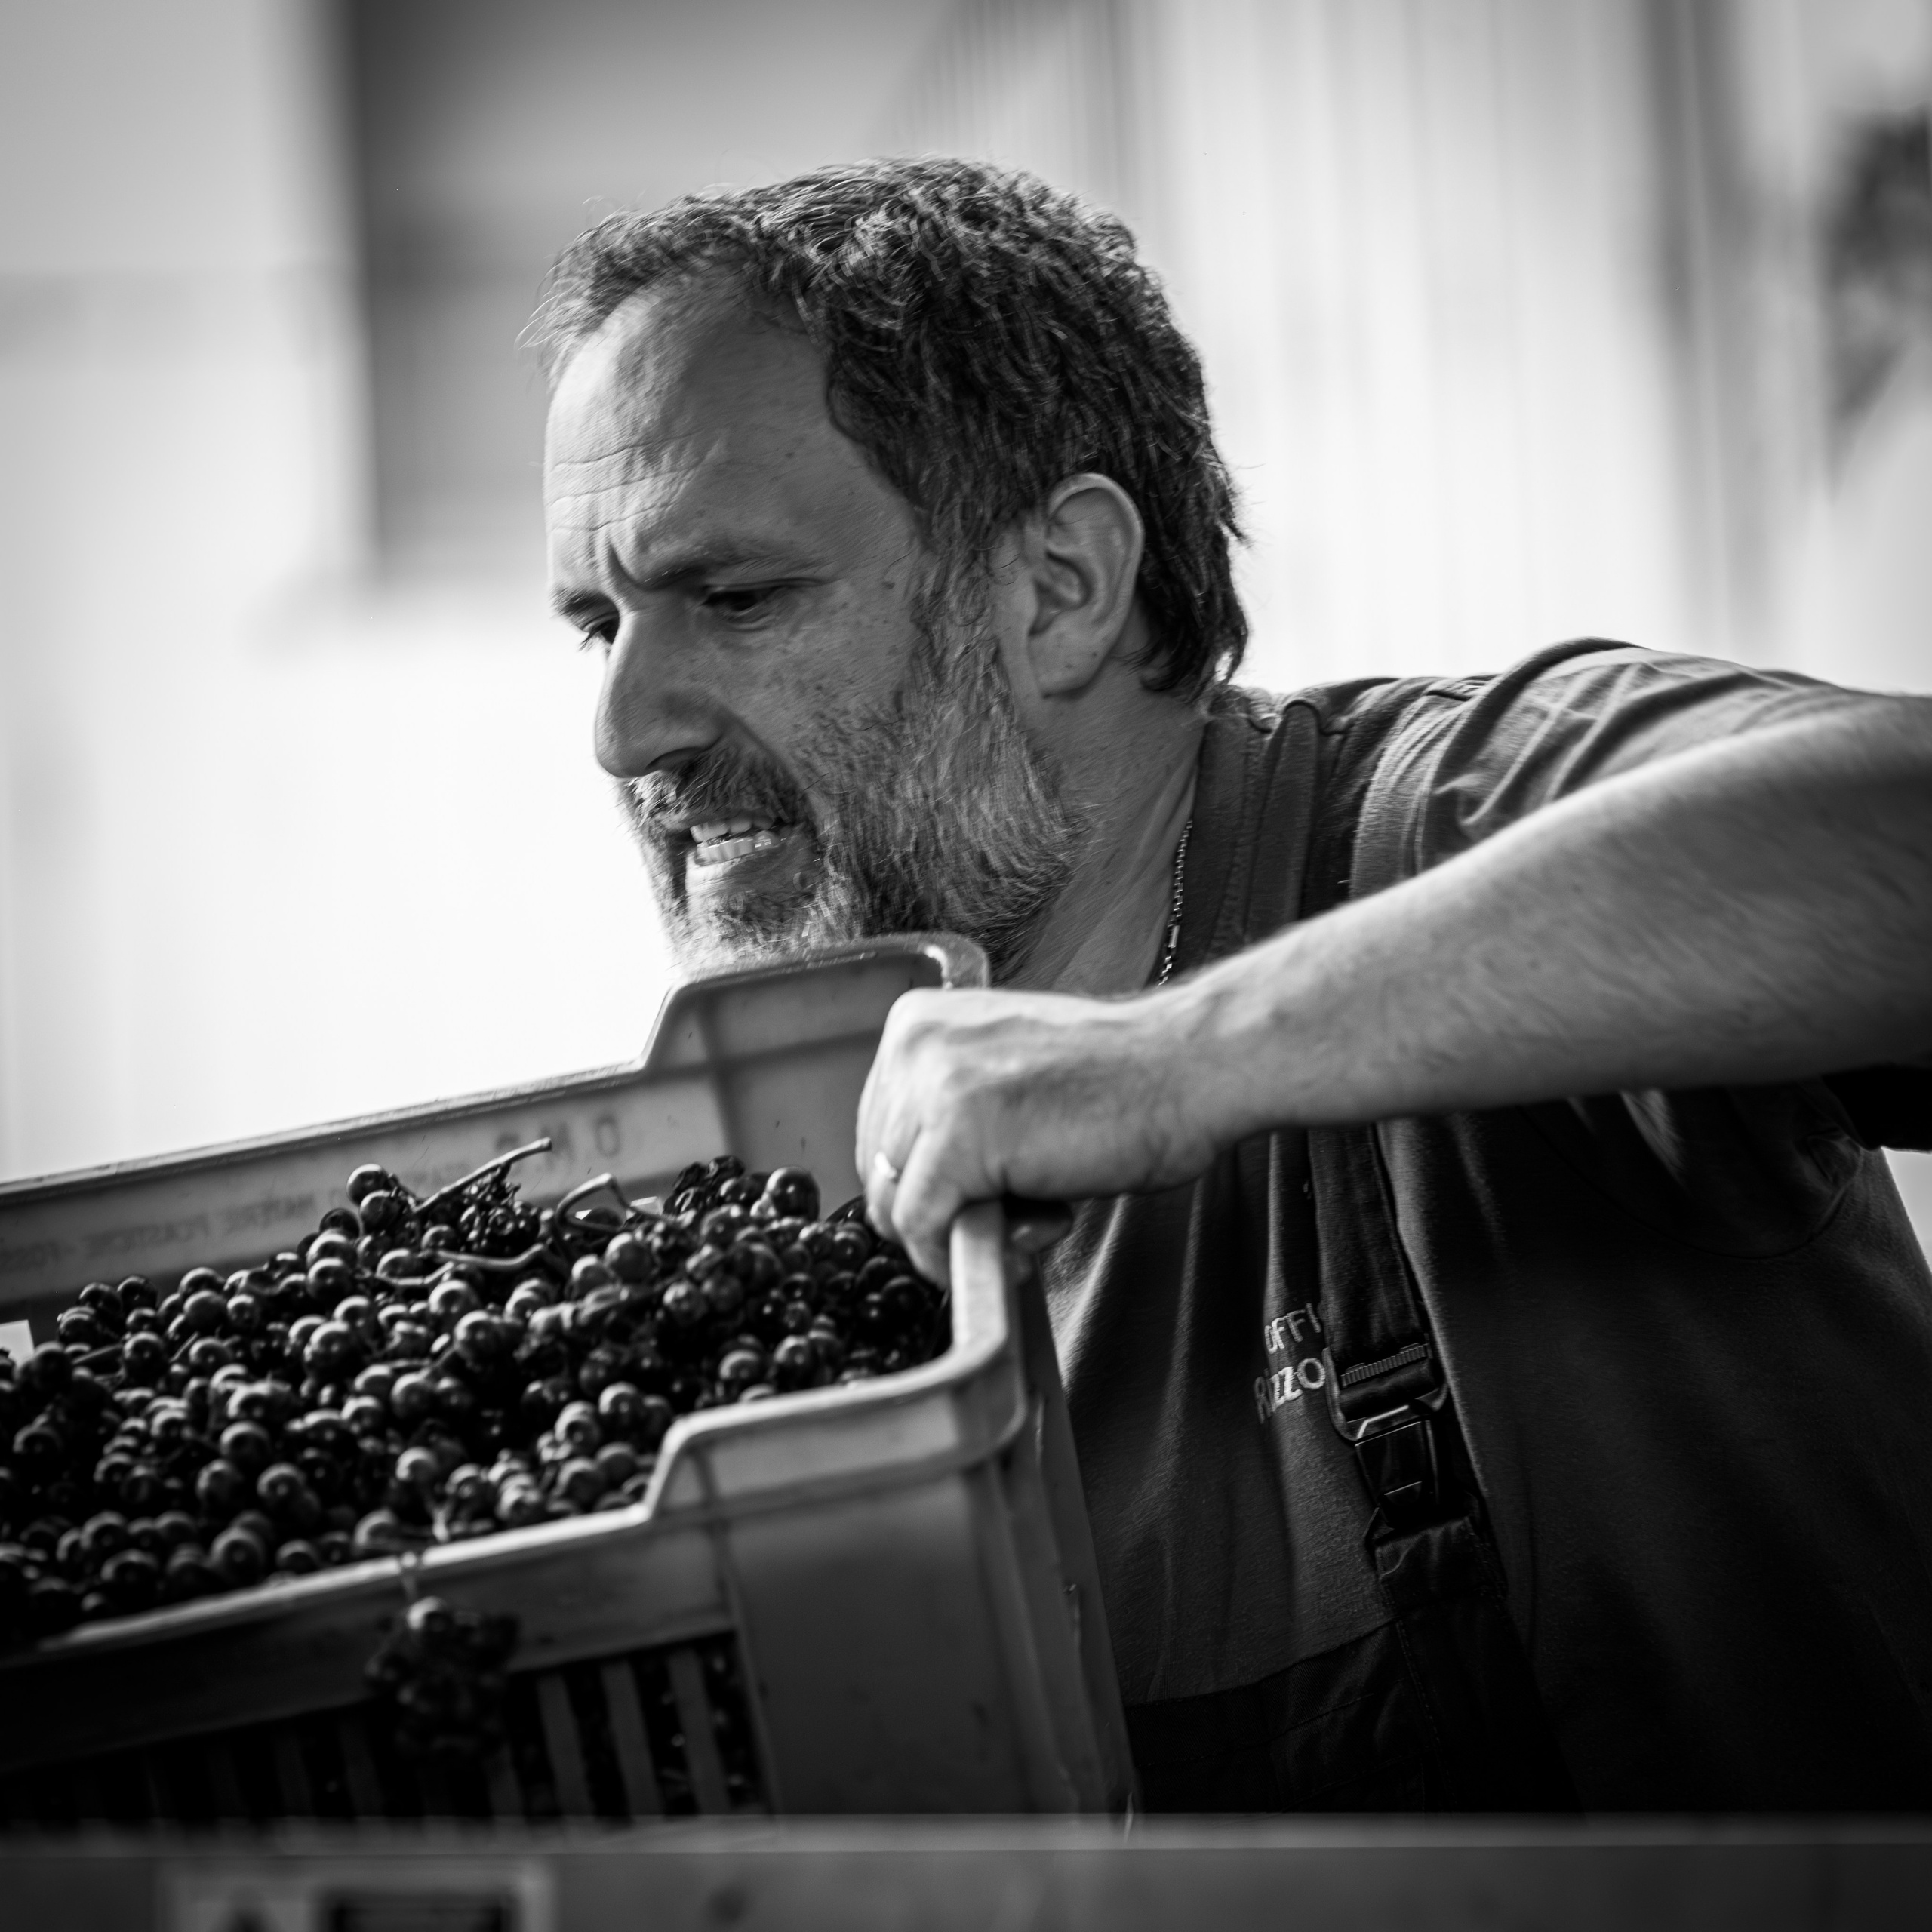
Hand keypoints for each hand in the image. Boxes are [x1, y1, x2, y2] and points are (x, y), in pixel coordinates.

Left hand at [855, 985, 1216, 1282]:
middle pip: (880, 1173)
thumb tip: (911, 1201)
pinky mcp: (961, 1136)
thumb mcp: (1007, 1078)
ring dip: (959, 1235)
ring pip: (897, 1207)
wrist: (1189, 1067)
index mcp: (918, 1025)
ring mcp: (935, 1087)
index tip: (982, 1193)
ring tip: (1033, 1215)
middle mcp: (915, 1045)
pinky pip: (922, 1229)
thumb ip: (949, 1120)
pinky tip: (1017, 1246)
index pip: (879, 1135)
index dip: (927, 1182)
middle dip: (941, 1210)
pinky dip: (956, 1260)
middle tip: (1017, 1210)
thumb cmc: (1120, 1081)